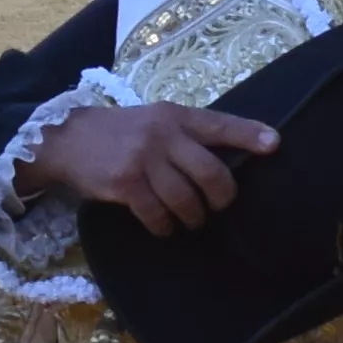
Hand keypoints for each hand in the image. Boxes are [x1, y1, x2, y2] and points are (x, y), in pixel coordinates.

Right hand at [25, 100, 273, 229]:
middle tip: (219, 206)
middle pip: (211, 172)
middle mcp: (163, 134)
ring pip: (186, 199)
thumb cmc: (121, 132)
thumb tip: (226, 158)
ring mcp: (144, 159)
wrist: (68, 139)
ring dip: (193, 217)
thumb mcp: (155, 120)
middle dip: (221, 197)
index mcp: (175, 116)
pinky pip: (157, 214)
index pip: (220, 124)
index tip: (274, 145)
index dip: (249, 135)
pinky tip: (163, 226)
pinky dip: (165, 226)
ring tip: (191, 220)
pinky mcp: (125, 184)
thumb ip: (186, 134)